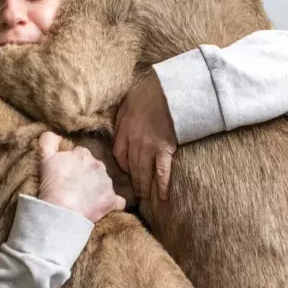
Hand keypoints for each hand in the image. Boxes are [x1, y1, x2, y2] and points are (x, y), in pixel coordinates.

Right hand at [37, 132, 125, 222]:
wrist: (62, 211)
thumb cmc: (52, 186)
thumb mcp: (45, 159)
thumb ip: (48, 141)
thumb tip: (53, 134)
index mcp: (83, 153)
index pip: (81, 154)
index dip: (73, 164)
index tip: (67, 174)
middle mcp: (98, 165)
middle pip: (94, 167)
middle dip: (87, 175)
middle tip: (74, 187)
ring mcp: (107, 182)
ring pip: (105, 182)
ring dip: (98, 189)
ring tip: (84, 199)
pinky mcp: (112, 199)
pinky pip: (118, 201)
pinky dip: (113, 203)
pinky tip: (104, 207)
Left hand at [113, 71, 177, 200]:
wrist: (169, 89)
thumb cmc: (150, 90)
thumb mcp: (128, 101)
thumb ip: (122, 116)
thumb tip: (119, 126)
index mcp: (124, 128)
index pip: (118, 153)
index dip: (122, 164)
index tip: (126, 170)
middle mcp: (134, 140)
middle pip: (130, 166)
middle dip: (133, 180)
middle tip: (135, 192)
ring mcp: (149, 146)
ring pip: (143, 171)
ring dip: (144, 186)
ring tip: (145, 197)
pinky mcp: (165, 148)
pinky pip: (162, 171)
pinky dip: (161, 185)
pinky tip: (162, 196)